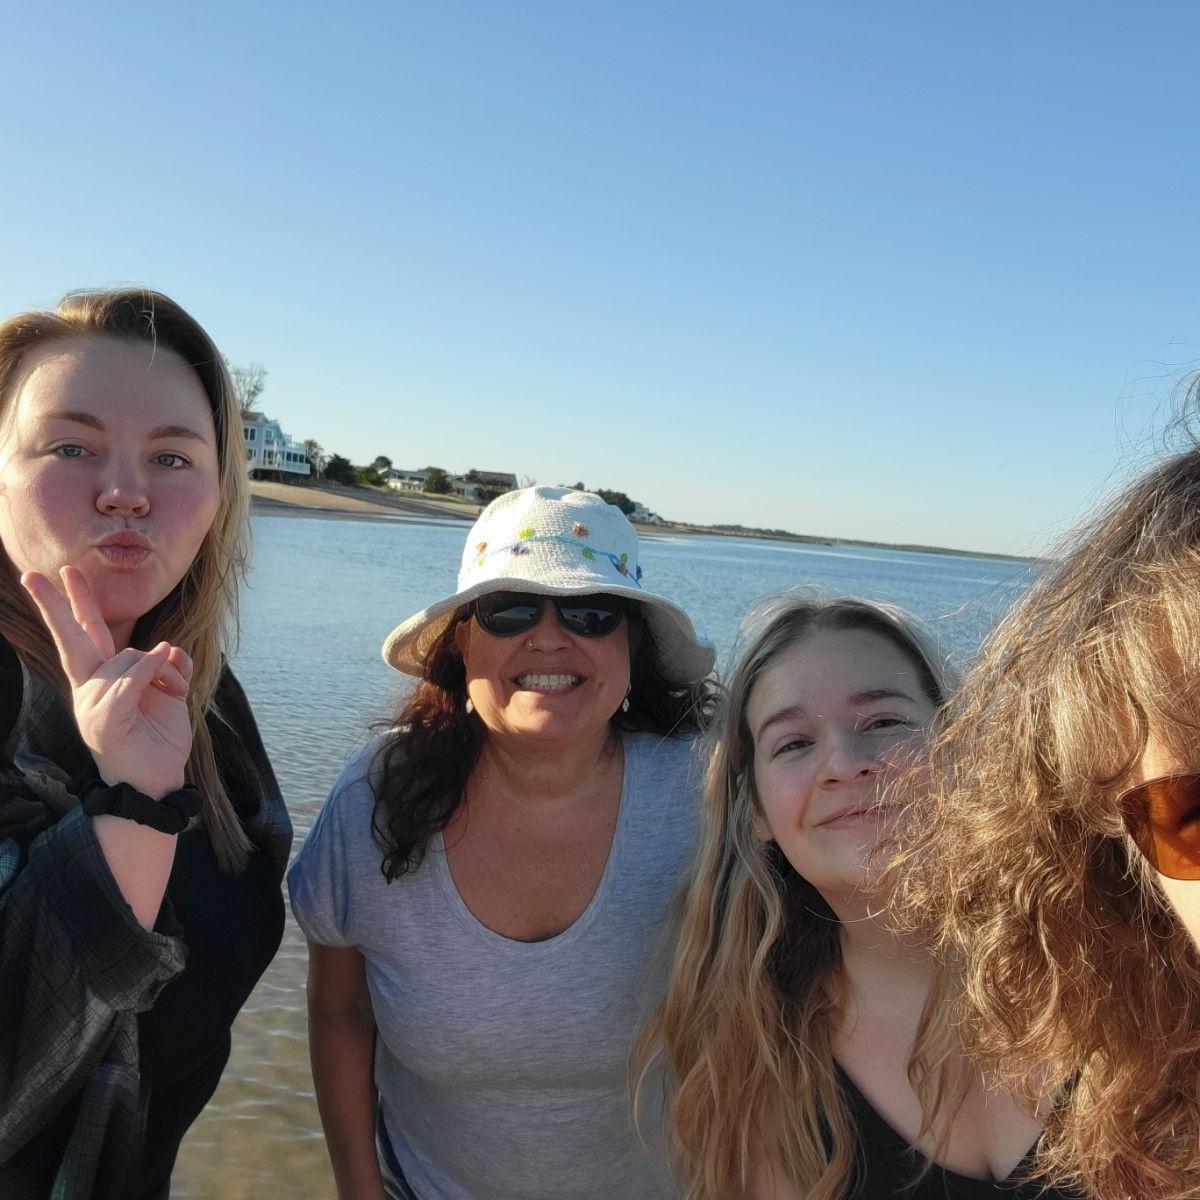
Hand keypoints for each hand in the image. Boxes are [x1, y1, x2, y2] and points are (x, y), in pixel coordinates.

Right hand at [22, 566, 193, 798]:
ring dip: (165, 672)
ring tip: (172, 696)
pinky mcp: (105, 720)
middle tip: (34, 574)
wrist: (155, 783)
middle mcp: (91, 688)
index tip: (59, 573)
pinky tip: (167, 687)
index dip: (73, 604)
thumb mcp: (170, 693)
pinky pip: (132, 681)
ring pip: (133, 658)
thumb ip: (165, 666)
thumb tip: (167, 647)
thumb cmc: (158, 739)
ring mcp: (93, 705)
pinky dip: (154, 675)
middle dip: (55, 604)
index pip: (85, 634)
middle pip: (74, 638)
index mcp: (102, 679)